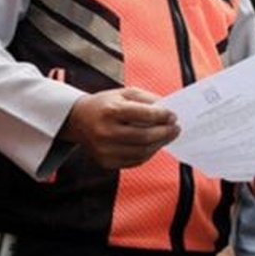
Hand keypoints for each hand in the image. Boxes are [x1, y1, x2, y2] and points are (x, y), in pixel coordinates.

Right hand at [61, 87, 178, 168]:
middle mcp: (105, 132)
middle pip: (144, 137)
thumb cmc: (106, 105)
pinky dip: (148, 153)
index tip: (173, 115)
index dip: (162, 116)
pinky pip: (134, 161)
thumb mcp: (124, 93)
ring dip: (159, 144)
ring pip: (142, 152)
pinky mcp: (105, 162)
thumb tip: (167, 110)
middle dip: (165, 133)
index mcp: (110, 111)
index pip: (143, 115)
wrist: (79, 120)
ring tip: (168, 136)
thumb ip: (147, 100)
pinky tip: (154, 145)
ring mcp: (104, 150)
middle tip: (176, 128)